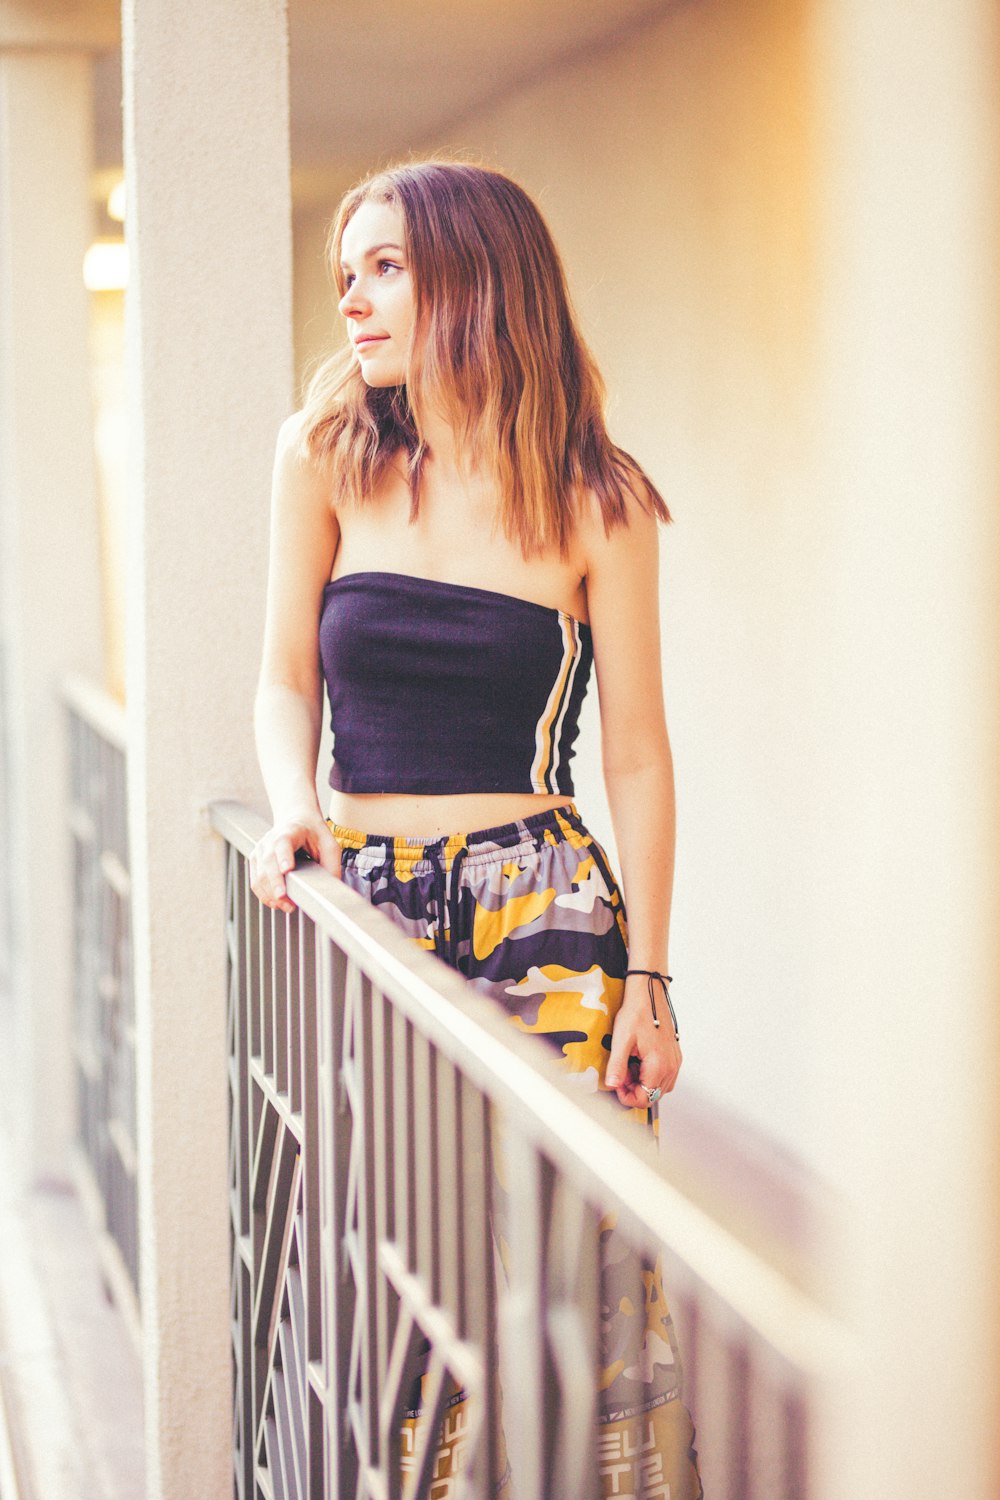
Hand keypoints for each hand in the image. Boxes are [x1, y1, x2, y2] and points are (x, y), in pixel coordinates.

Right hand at [249, 811, 341, 913]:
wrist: (298, 820)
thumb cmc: (314, 833)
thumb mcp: (329, 845)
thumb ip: (331, 866)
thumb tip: (330, 890)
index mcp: (291, 831)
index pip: (283, 843)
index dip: (284, 856)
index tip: (287, 869)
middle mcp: (271, 839)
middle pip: (268, 862)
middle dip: (275, 884)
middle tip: (286, 901)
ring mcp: (261, 849)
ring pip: (259, 875)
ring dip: (270, 894)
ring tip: (286, 906)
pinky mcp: (256, 860)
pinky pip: (255, 881)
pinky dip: (264, 894)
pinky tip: (276, 903)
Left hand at [605, 973, 681, 1108]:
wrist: (649, 993)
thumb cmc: (637, 1012)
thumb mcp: (621, 1040)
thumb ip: (617, 1066)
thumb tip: (613, 1085)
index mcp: (659, 1066)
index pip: (645, 1099)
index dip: (627, 1096)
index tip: (617, 1084)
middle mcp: (671, 1066)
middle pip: (653, 1096)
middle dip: (634, 1089)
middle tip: (621, 1073)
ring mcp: (675, 1061)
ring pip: (660, 1087)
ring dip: (643, 1083)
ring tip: (630, 1065)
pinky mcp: (675, 1055)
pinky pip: (665, 1076)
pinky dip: (651, 1075)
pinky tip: (640, 1061)